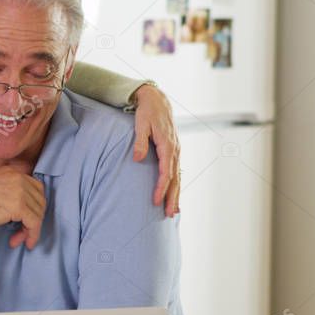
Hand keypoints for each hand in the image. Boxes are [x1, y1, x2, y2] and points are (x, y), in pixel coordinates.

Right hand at [0, 166, 45, 263]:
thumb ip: (6, 190)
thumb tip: (20, 209)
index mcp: (12, 172)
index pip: (35, 188)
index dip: (33, 205)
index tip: (24, 219)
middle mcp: (19, 178)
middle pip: (40, 200)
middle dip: (34, 218)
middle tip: (22, 232)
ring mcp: (20, 191)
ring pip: (38, 213)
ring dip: (31, 230)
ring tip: (18, 239)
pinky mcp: (19, 206)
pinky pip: (34, 223)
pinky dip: (32, 235)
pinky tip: (24, 243)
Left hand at [131, 84, 180, 216]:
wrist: (157, 100)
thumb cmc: (147, 112)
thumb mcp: (141, 124)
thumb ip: (139, 142)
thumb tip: (137, 158)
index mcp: (168, 145)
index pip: (166, 172)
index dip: (161, 188)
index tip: (155, 200)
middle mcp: (175, 150)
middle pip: (175, 178)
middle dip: (172, 197)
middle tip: (169, 214)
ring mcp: (176, 151)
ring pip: (178, 176)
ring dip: (176, 194)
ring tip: (173, 211)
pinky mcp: (174, 151)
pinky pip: (176, 171)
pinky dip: (176, 184)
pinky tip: (174, 194)